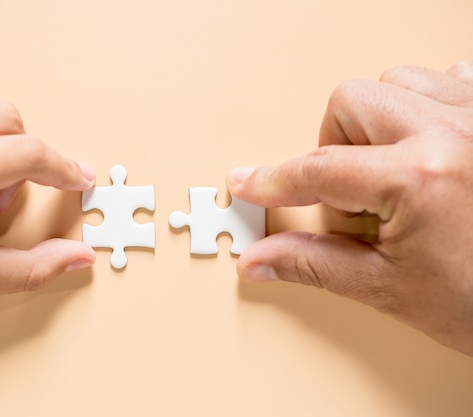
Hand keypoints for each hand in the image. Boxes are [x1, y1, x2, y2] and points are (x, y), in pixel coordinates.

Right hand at [228, 61, 472, 355]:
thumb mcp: (389, 288)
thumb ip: (312, 264)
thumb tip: (260, 259)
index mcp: (421, 177)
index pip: (319, 169)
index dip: (273, 180)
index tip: (249, 182)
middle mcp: (456, 132)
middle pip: (352, 101)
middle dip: (333, 146)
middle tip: (351, 194)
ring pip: (396, 83)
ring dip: (376, 125)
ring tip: (390, 173)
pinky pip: (448, 78)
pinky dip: (423, 106)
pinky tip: (428, 147)